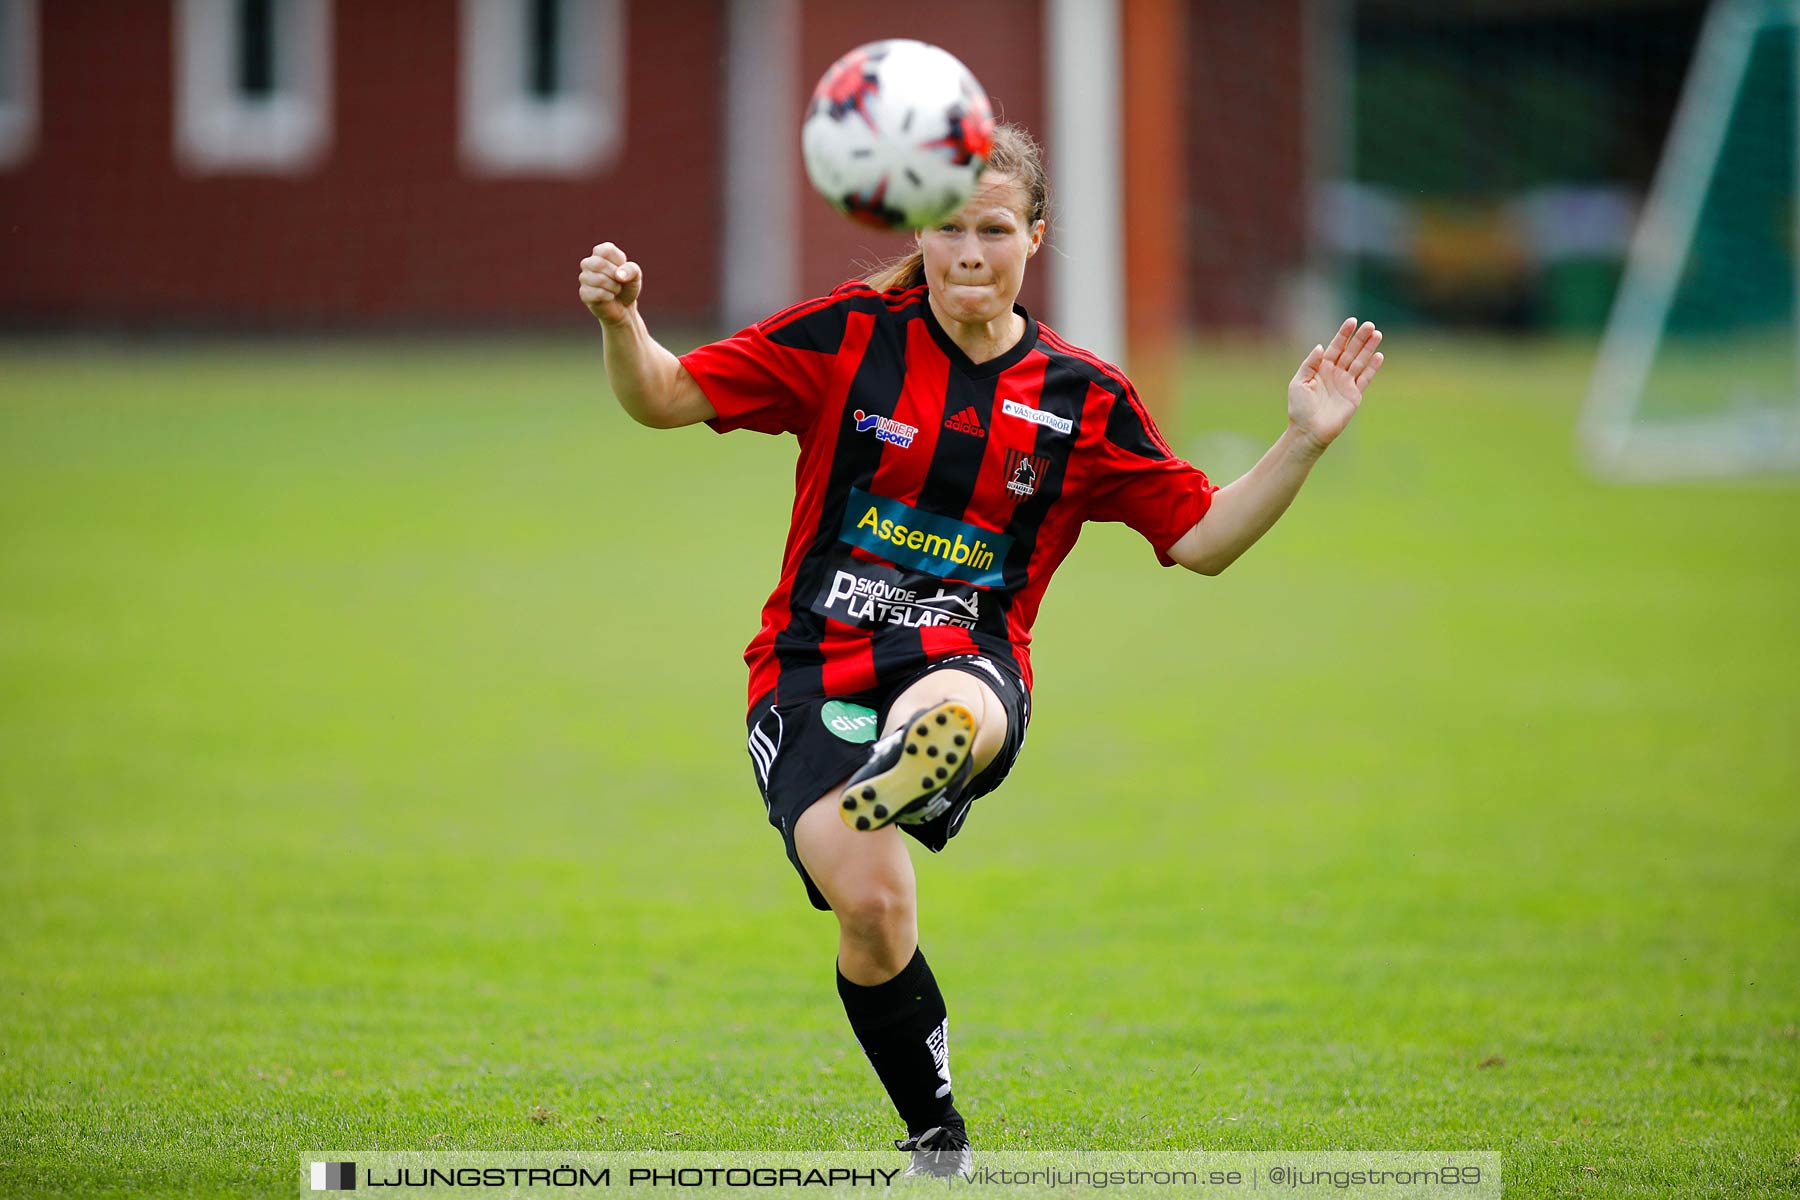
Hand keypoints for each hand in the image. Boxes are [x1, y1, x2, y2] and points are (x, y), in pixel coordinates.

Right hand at [579, 242, 642, 325]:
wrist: (624, 307)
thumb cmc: (627, 286)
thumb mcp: (636, 275)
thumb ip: (631, 269)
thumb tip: (618, 275)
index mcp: (600, 252)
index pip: (606, 250)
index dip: (618, 261)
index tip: (622, 268)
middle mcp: (589, 263)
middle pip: (599, 264)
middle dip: (615, 276)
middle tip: (619, 282)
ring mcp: (584, 278)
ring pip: (599, 279)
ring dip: (614, 287)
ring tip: (616, 290)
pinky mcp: (584, 293)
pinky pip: (598, 293)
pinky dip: (609, 296)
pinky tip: (609, 297)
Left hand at [1287, 318, 1383, 451]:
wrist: (1308, 431)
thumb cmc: (1300, 408)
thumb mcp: (1298, 383)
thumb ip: (1310, 364)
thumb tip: (1321, 347)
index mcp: (1321, 368)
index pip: (1335, 347)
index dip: (1344, 334)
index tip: (1352, 321)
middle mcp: (1335, 373)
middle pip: (1350, 351)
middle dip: (1360, 338)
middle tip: (1369, 324)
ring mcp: (1345, 383)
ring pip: (1359, 361)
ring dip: (1368, 348)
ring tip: (1377, 334)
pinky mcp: (1354, 395)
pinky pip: (1365, 378)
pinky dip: (1372, 368)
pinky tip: (1379, 355)